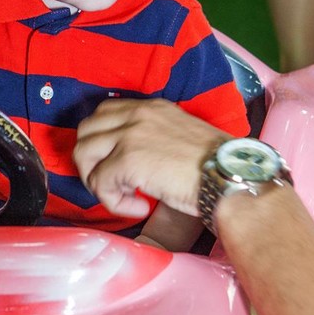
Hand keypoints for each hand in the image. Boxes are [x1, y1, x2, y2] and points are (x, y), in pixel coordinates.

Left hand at [74, 99, 228, 218]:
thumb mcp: (179, 138)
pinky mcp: (127, 160)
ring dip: (98, 182)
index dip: (101, 143)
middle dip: (91, 162)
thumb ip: (152, 139)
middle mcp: (136, 114)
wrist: (230, 176)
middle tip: (114, 185)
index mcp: (150, 107)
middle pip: (85, 131)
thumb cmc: (214, 166)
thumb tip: (129, 164)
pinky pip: (100, 184)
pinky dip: (115, 203)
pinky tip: (141, 207)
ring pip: (83, 155)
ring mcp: (130, 135)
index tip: (116, 166)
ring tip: (125, 196)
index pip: (103, 114)